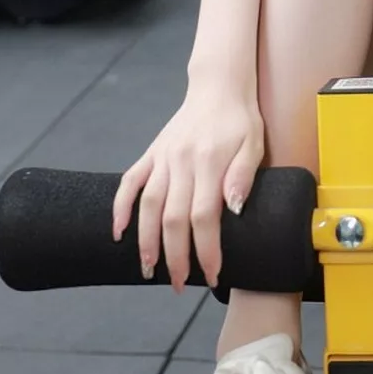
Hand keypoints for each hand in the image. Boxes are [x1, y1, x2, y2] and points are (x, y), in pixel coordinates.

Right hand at [111, 88, 265, 292]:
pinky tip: (117, 232)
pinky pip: (130, 182)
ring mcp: (162, 158)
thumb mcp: (255, 144)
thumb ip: (244, 175)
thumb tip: (234, 209)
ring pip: (148, 205)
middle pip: (173, 218)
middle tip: (178, 285)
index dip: (206, 249)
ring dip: (146, 240)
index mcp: (210, 162)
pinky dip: (120, 207)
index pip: (205, 216)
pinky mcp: (151, 154)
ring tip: (147, 269)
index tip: (212, 276)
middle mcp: (181, 162)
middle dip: (174, 256)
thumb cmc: (241, 120)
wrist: (218, 87)